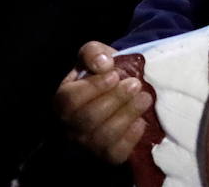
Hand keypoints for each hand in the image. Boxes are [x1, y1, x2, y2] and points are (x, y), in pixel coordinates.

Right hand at [54, 42, 151, 164]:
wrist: (119, 89)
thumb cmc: (103, 73)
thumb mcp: (96, 55)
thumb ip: (93, 52)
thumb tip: (102, 64)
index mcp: (63, 100)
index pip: (70, 99)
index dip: (93, 87)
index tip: (115, 75)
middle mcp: (70, 126)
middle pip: (89, 118)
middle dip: (116, 99)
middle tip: (136, 84)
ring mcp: (88, 143)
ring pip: (103, 136)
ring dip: (127, 115)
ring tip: (145, 98)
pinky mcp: (106, 155)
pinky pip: (115, 153)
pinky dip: (130, 138)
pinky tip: (141, 122)